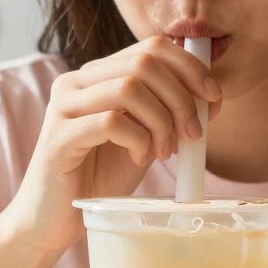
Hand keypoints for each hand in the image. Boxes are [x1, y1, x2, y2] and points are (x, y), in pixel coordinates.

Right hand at [0, 36, 222, 253]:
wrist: (54, 220)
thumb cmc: (98, 179)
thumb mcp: (142, 139)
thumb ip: (165, 114)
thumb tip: (210, 97)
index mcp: (97, 76)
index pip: (151, 47)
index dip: (189, 67)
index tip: (213, 98)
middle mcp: (76, 83)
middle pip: (143, 62)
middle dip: (181, 98)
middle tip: (192, 135)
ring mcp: (62, 108)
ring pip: (128, 88)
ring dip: (161, 120)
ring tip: (165, 152)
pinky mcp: (58, 138)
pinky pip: (110, 123)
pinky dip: (138, 140)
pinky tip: (140, 159)